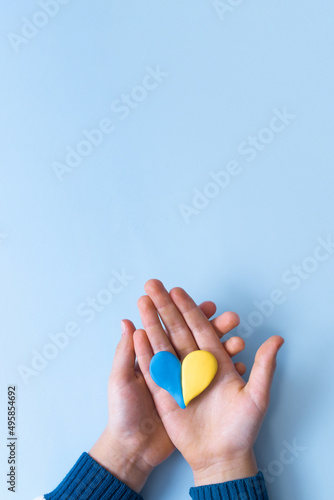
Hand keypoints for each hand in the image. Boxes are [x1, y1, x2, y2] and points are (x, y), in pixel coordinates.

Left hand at [90, 299, 242, 491]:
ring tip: (239, 341)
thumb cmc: (123, 414)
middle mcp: (176, 365)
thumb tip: (126, 321)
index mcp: (159, 358)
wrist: (134, 450)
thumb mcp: (120, 381)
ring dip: (226, 346)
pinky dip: (229, 370)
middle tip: (232, 317)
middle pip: (198, 339)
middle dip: (215, 326)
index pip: (175, 329)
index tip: (207, 306)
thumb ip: (125, 353)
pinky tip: (241, 362)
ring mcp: (189, 381)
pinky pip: (216, 381)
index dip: (187, 314)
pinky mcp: (197, 397)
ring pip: (211, 357)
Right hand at [133, 279, 283, 486]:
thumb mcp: (256, 397)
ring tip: (142, 302)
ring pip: (163, 344)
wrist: (222, 456)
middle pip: (177, 329)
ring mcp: (178, 377)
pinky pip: (154, 369)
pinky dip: (145, 352)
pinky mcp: (165, 393)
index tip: (177, 290)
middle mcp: (194, 364)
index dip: (188, 308)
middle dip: (165, 307)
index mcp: (214, 360)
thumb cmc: (242, 428)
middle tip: (153, 285)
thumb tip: (278, 339)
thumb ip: (264, 367)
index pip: (199, 327)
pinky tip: (137, 334)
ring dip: (152, 323)